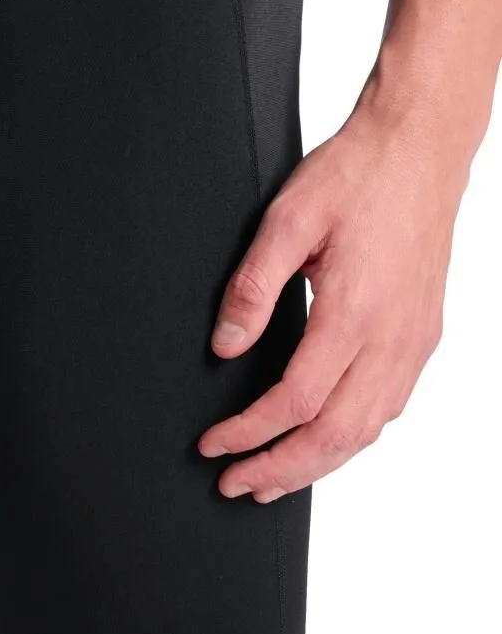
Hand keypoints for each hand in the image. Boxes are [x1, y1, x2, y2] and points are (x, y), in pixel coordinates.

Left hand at [198, 102, 467, 501]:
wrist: (420, 148)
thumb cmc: (356, 175)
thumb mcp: (287, 218)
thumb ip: (252, 288)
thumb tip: (224, 348)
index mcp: (355, 312)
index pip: (295, 402)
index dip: (249, 433)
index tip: (212, 445)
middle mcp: (392, 337)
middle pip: (335, 436)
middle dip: (279, 469)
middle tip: (234, 485)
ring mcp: (414, 340)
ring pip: (367, 430)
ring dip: (316, 464)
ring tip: (272, 480)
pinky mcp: (422, 335)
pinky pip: (388, 407)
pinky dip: (351, 438)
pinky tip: (323, 442)